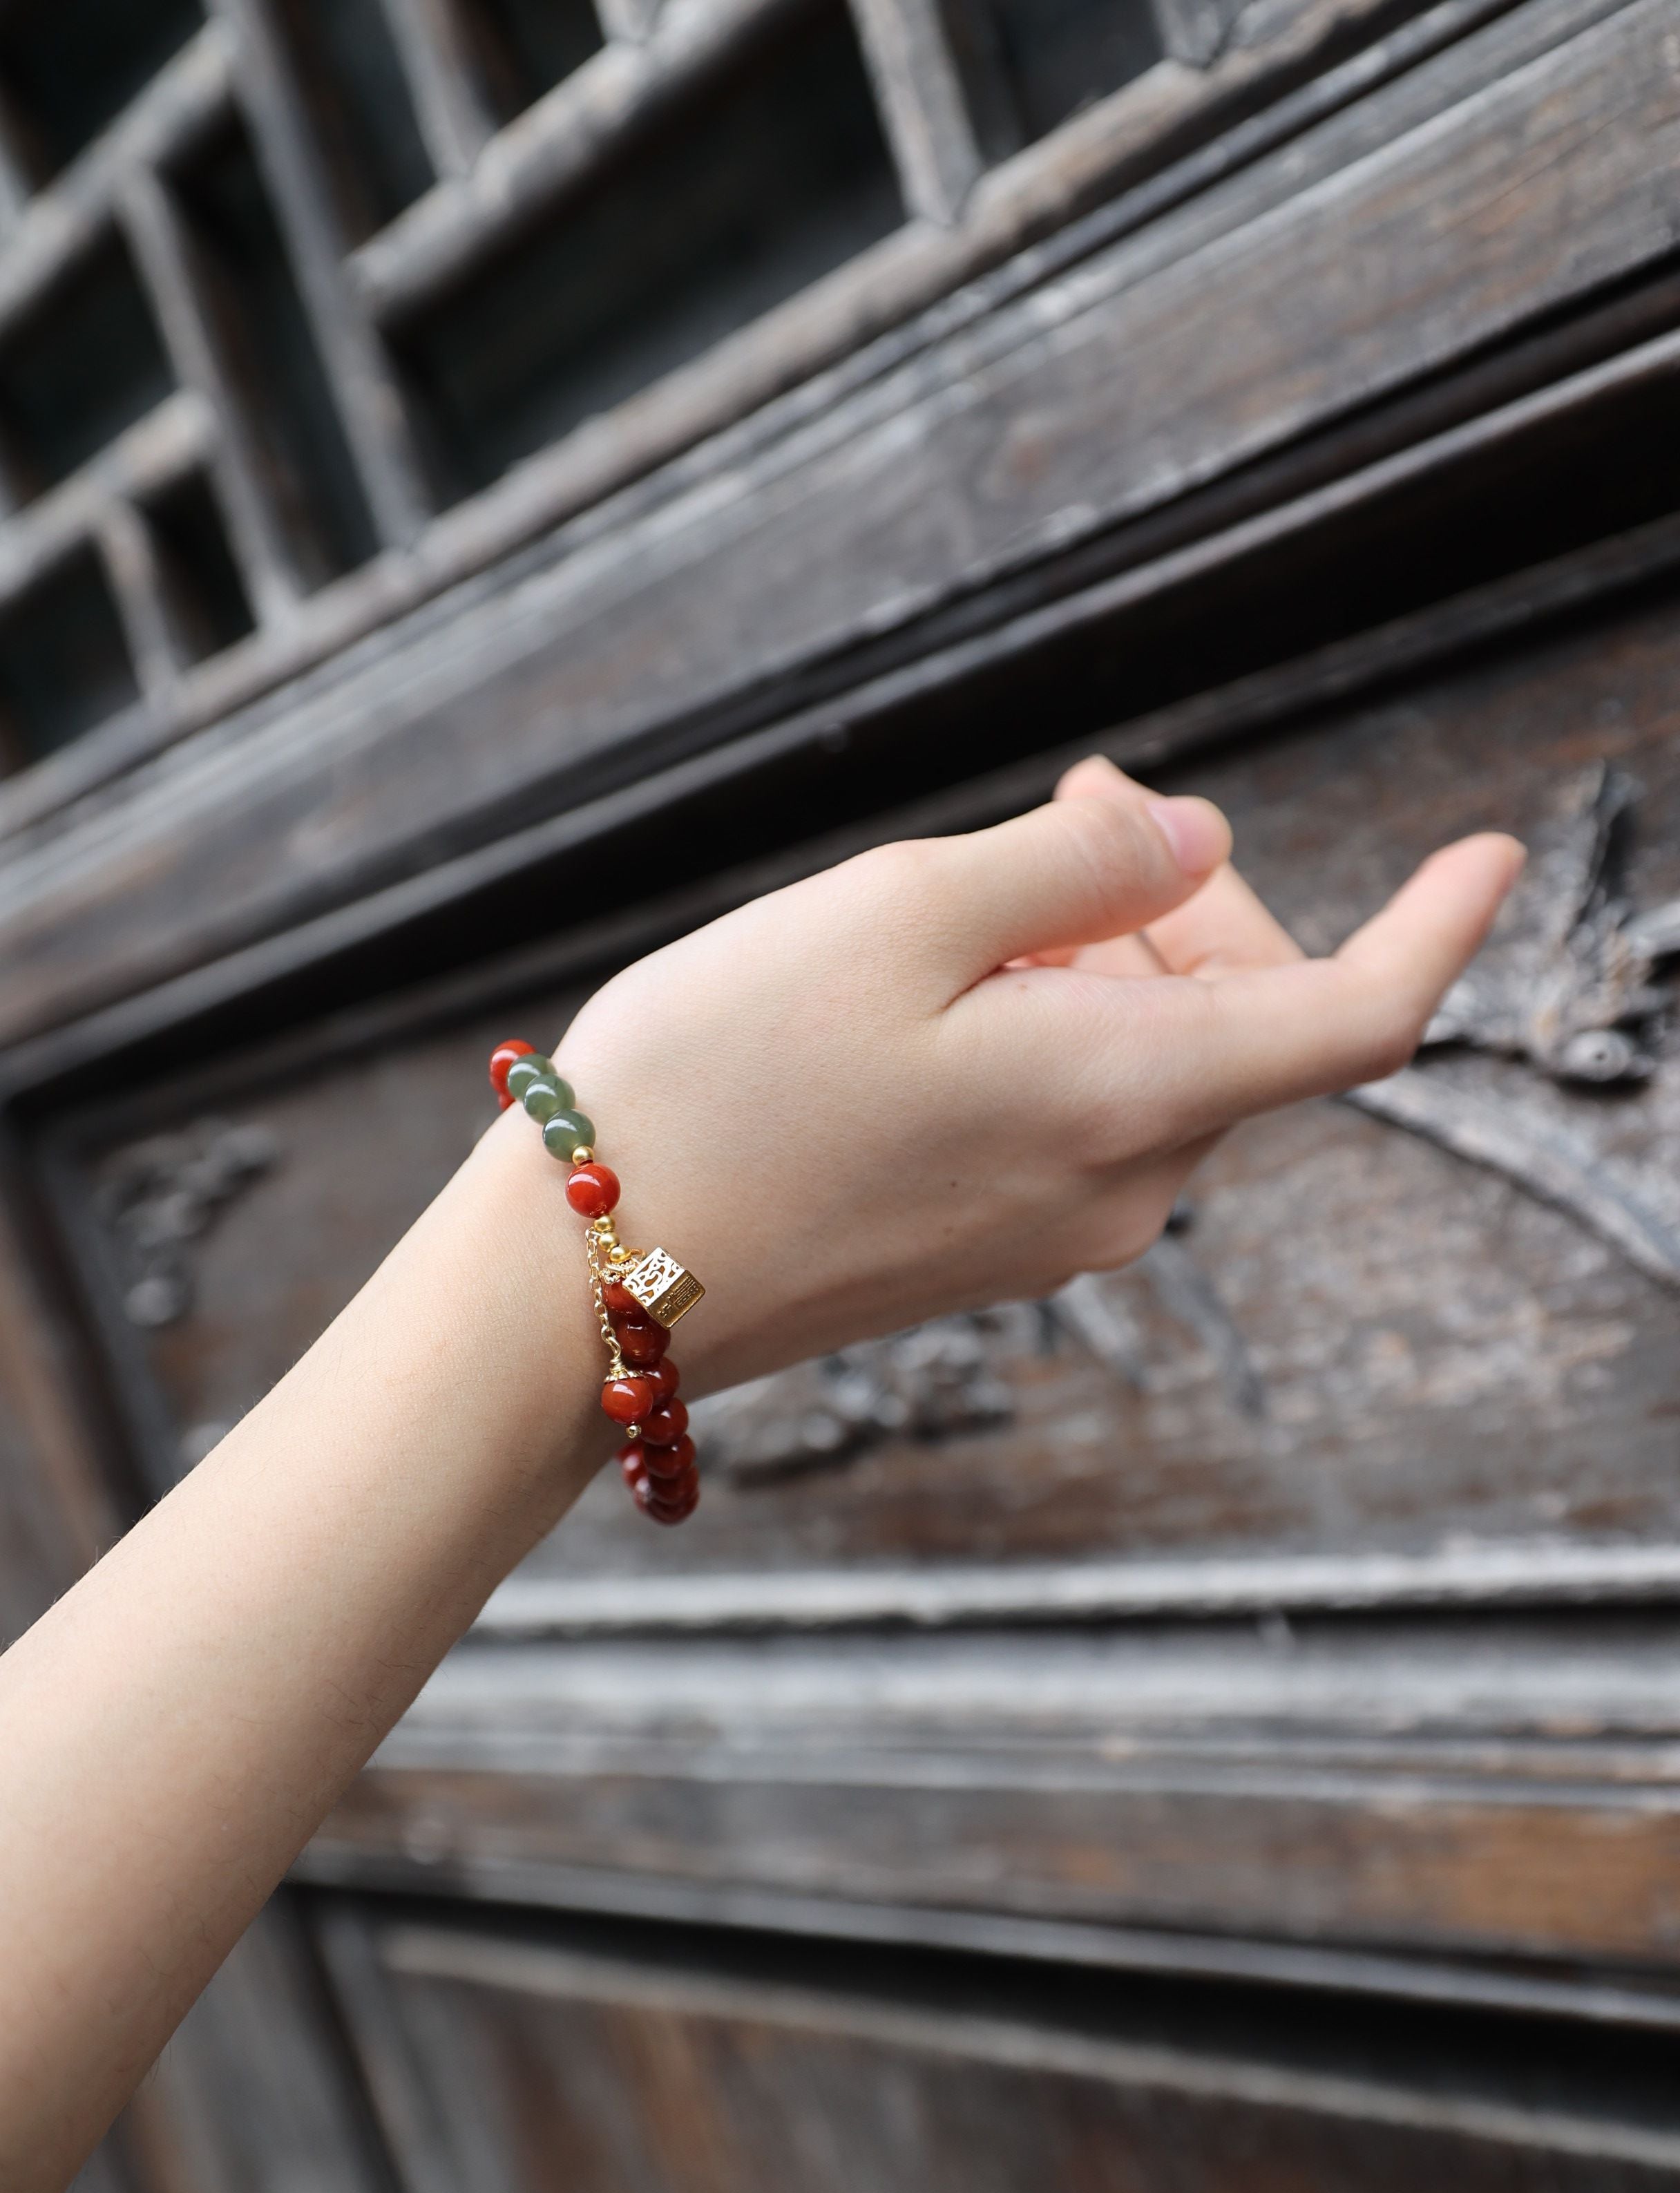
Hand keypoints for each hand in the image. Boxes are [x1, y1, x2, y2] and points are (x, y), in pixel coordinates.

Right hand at [555, 758, 1522, 1395]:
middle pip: (1241, 1016)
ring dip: (1097, 955)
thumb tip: (1198, 842)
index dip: (1440, 923)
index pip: (1359, 1015)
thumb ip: (1078, 869)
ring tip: (964, 902)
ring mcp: (1053, 1232)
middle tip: (1071, 798)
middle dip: (1182, 894)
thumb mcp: (901, 915)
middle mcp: (1121, 1185)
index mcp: (1129, 1096)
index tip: (1492, 851)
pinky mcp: (985, 1251)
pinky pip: (1072, 1113)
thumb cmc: (722, 1084)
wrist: (581, 1288)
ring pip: (1149, 1059)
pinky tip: (933, 997)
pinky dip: (1046, 1028)